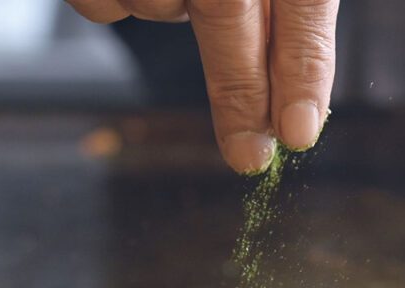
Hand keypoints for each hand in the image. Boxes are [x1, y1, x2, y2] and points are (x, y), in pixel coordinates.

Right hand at [65, 0, 338, 173]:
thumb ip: (288, 10)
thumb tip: (297, 107)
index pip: (299, 1)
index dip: (301, 70)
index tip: (299, 134)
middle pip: (225, 9)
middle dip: (241, 93)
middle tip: (249, 156)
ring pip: (161, 4)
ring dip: (171, 8)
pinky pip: (104, 2)